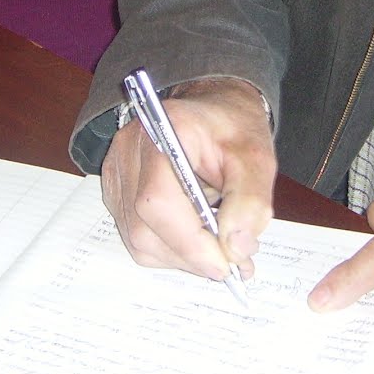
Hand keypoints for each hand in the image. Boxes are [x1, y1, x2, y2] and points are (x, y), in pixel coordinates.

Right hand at [100, 77, 276, 282]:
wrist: (213, 108)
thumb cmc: (232, 128)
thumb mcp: (257, 158)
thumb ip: (251, 201)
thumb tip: (236, 248)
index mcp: (164, 130)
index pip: (159, 200)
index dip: (190, 242)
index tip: (226, 264)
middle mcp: (129, 149)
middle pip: (143, 227)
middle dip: (191, 255)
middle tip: (231, 262)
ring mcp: (117, 171)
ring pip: (138, 240)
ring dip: (181, 255)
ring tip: (215, 241)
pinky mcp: (116, 190)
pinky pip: (137, 236)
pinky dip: (169, 247)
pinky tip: (195, 232)